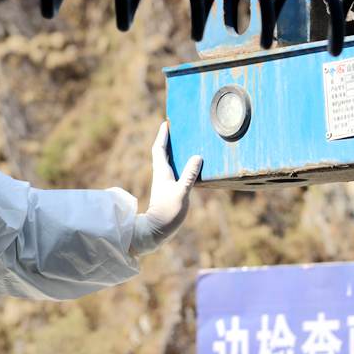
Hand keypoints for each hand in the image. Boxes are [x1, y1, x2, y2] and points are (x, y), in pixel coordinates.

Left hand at [129, 122, 202, 255]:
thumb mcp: (181, 192)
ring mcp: (164, 184)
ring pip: (167, 162)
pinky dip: (179, 165)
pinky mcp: (168, 191)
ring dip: (173, 152)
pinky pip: (174, 172)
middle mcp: (161, 176)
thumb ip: (189, 174)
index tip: (166, 123)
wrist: (157, 230)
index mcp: (162, 172)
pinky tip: (188, 167)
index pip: (159, 149)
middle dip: (168, 140)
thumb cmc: (167, 211)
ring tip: (184, 144)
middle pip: (162, 153)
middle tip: (176, 130)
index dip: (162, 136)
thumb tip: (197, 156)